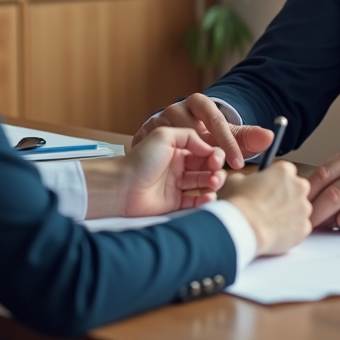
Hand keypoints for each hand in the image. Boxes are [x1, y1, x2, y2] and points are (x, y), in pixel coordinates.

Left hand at [83, 127, 226, 218]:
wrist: (122, 186)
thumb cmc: (141, 159)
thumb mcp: (164, 136)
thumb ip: (189, 136)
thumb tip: (209, 147)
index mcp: (177, 149)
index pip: (203, 150)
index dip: (213, 154)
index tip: (217, 158)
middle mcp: (178, 166)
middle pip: (206, 167)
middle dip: (215, 169)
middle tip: (215, 172)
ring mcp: (177, 185)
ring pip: (203, 184)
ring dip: (213, 183)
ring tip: (213, 183)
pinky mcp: (175, 203)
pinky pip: (195, 201)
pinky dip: (205, 199)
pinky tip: (208, 196)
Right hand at [132, 93, 274, 169]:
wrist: (172, 143)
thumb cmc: (204, 139)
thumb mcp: (227, 137)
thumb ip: (249, 137)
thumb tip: (270, 136)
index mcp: (198, 103)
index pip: (216, 120)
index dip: (228, 143)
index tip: (237, 164)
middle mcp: (176, 108)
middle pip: (193, 130)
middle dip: (208, 154)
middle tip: (220, 174)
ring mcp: (157, 119)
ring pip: (175, 142)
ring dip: (189, 163)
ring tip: (203, 182)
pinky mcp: (143, 133)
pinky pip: (157, 151)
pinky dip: (166, 167)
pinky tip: (177, 182)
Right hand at [220, 162, 311, 255]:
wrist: (244, 229)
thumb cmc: (239, 203)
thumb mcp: (235, 180)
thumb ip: (248, 178)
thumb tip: (246, 182)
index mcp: (284, 171)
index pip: (286, 170)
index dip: (276, 179)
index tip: (269, 186)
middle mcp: (299, 187)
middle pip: (297, 188)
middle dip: (287, 195)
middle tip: (270, 204)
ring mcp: (304, 208)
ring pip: (300, 208)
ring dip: (290, 212)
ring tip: (271, 220)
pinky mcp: (304, 227)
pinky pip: (300, 226)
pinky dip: (291, 229)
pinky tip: (276, 231)